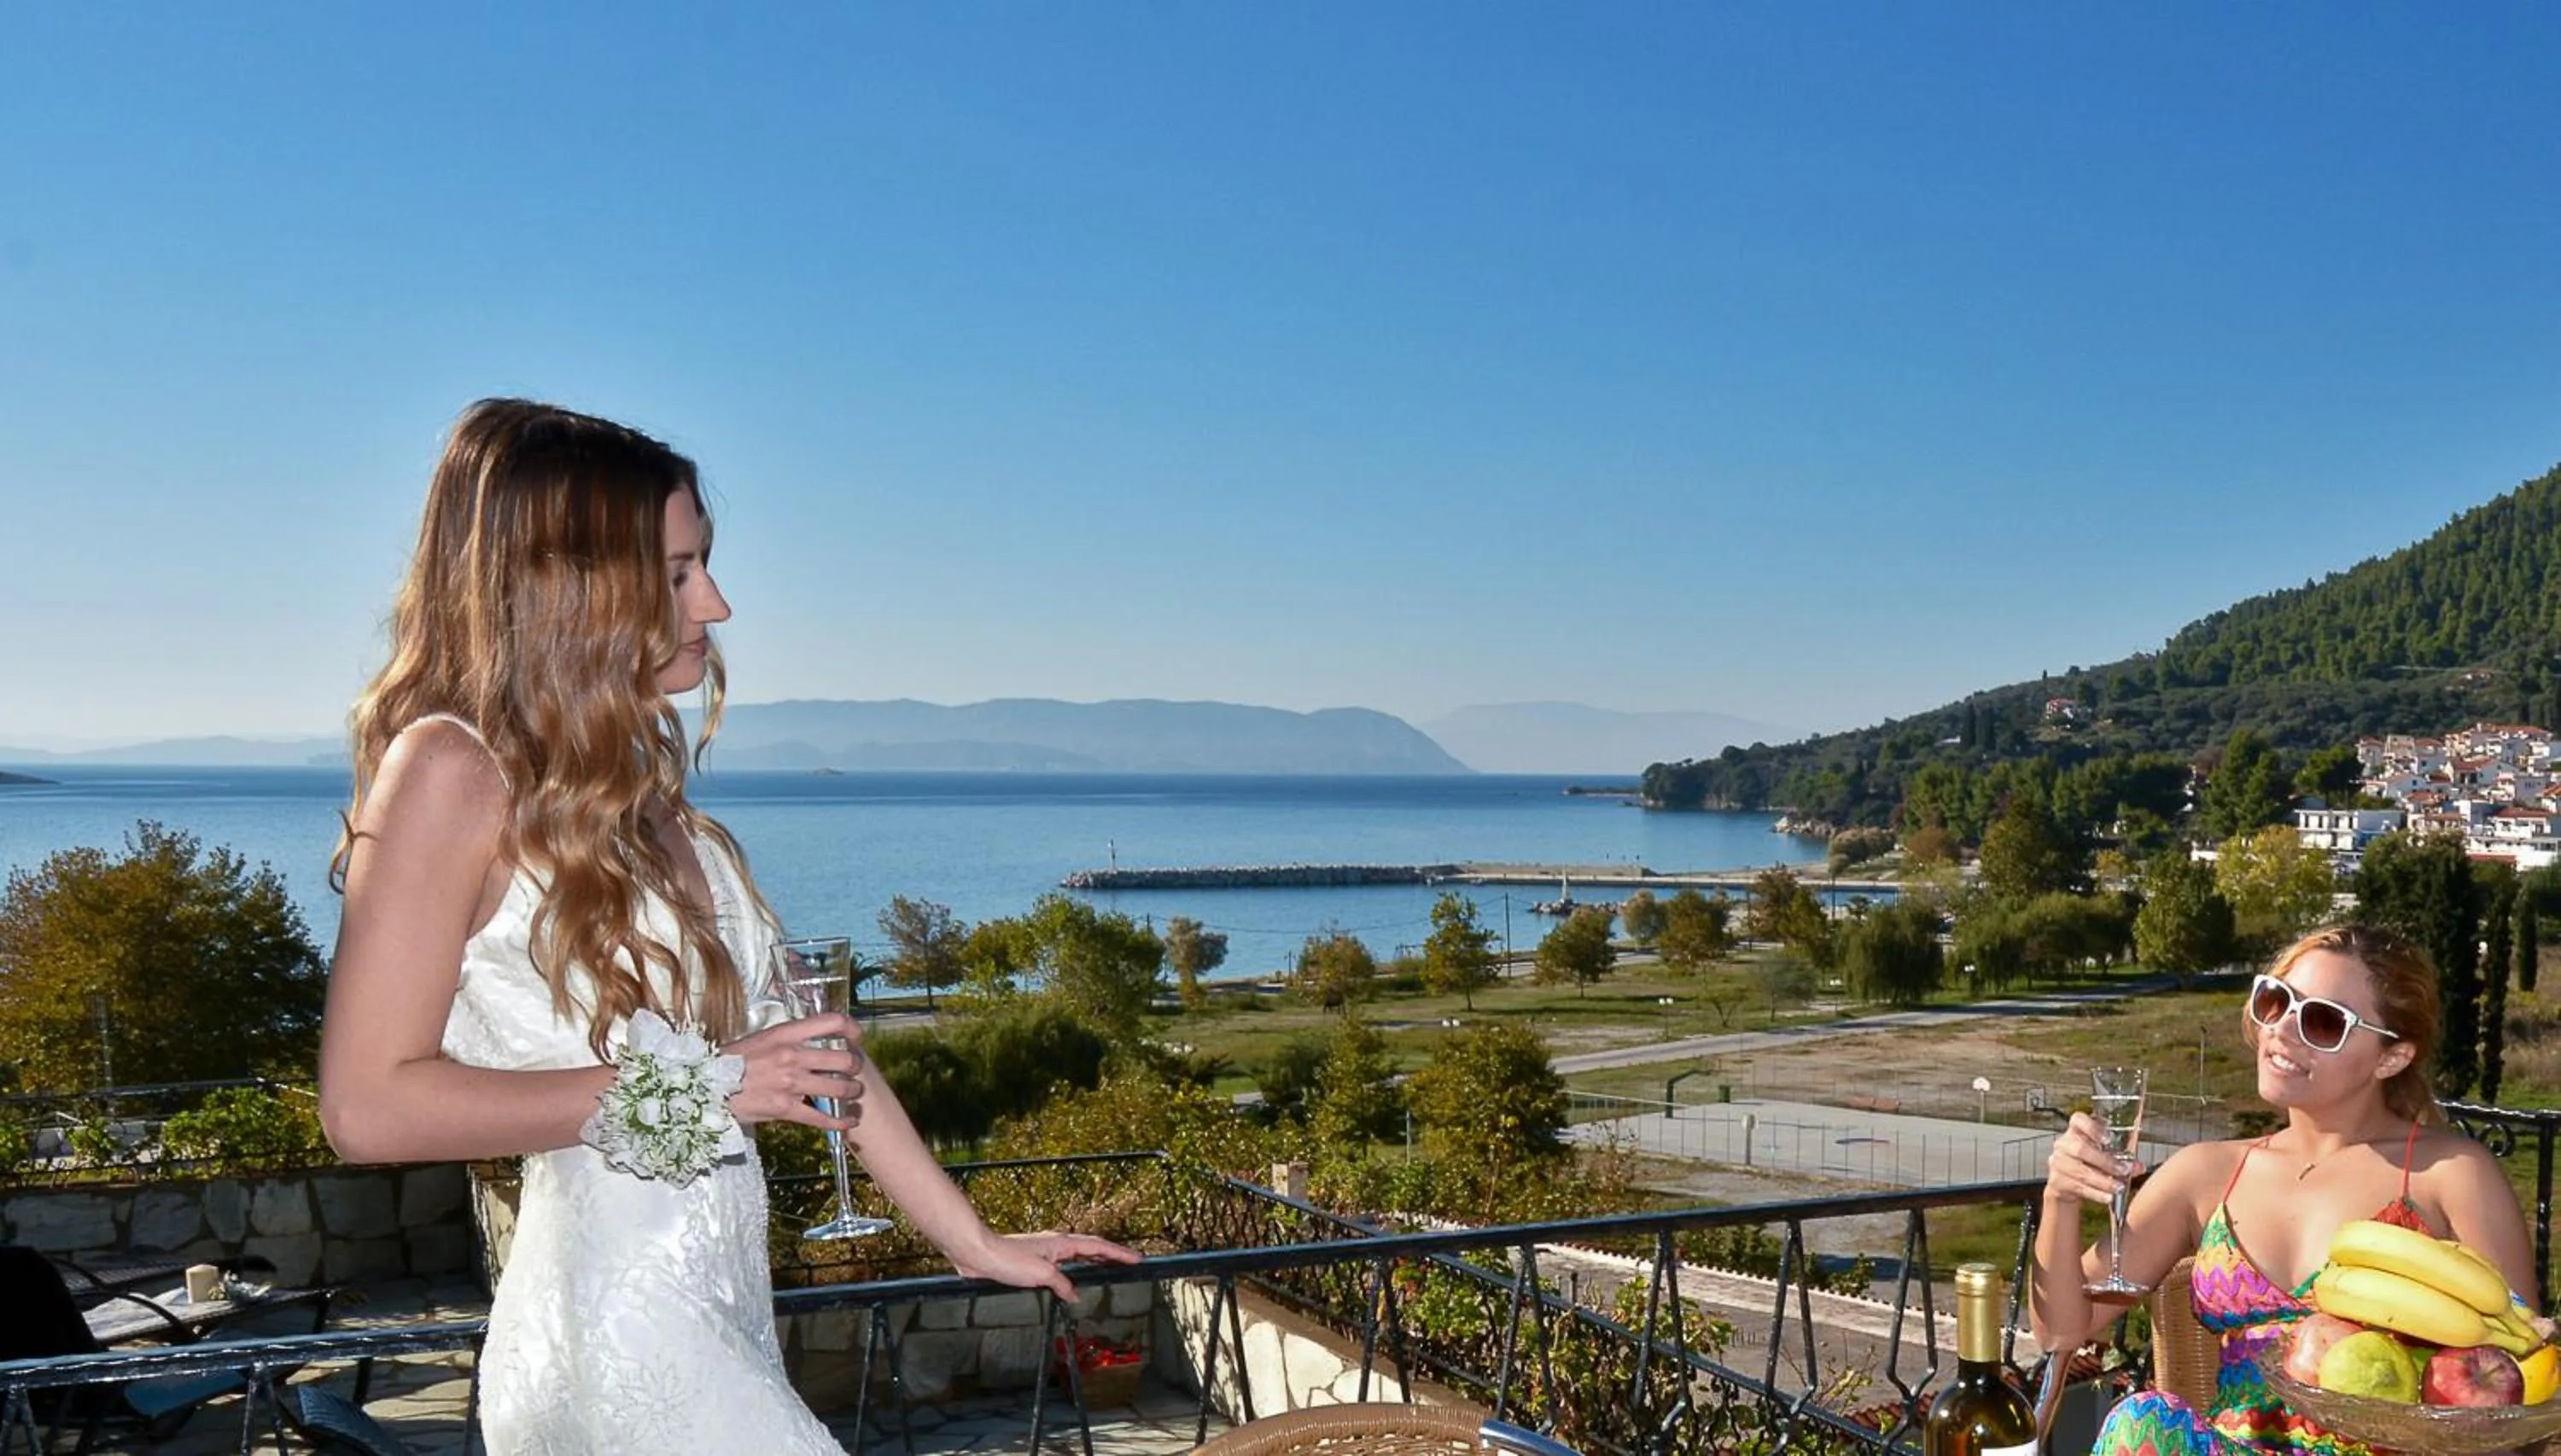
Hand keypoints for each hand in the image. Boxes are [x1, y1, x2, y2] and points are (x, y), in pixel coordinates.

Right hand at [723, 1013, 861, 1130]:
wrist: (708, 1086)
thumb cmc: (733, 1061)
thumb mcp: (762, 1038)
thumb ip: (790, 1038)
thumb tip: (815, 1039)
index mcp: (787, 1034)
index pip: (832, 1022)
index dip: (852, 1028)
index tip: (857, 1037)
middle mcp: (792, 1056)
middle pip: (843, 1059)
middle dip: (855, 1066)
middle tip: (855, 1070)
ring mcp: (790, 1083)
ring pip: (839, 1088)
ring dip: (852, 1092)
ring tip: (853, 1093)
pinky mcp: (785, 1109)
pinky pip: (822, 1117)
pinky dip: (841, 1121)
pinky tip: (849, 1121)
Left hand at [956, 1231, 1143, 1302]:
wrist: (979, 1254)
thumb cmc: (1008, 1258)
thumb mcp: (1042, 1274)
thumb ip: (1062, 1285)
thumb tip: (1075, 1295)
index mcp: (1062, 1244)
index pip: (1099, 1247)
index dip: (1119, 1253)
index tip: (1137, 1259)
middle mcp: (1055, 1246)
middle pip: (1091, 1250)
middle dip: (1111, 1256)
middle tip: (1128, 1263)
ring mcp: (1044, 1254)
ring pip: (1076, 1258)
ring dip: (1092, 1263)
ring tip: (1106, 1271)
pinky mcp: (1031, 1264)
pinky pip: (1060, 1268)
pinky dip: (1072, 1275)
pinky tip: (1068, 1286)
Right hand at [2046, 1111, 2141, 1204]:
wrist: (2065, 1182)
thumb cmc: (2088, 1162)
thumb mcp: (2102, 1155)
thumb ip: (2121, 1158)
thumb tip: (2139, 1166)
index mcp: (2076, 1131)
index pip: (2078, 1120)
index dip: (2092, 1128)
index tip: (2107, 1139)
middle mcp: (2064, 1144)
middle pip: (2080, 1149)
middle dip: (2104, 1161)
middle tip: (2122, 1170)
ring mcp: (2058, 1162)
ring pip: (2080, 1171)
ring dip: (2103, 1180)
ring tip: (2119, 1187)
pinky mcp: (2057, 1181)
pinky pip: (2079, 1187)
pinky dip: (2096, 1193)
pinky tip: (2108, 1197)